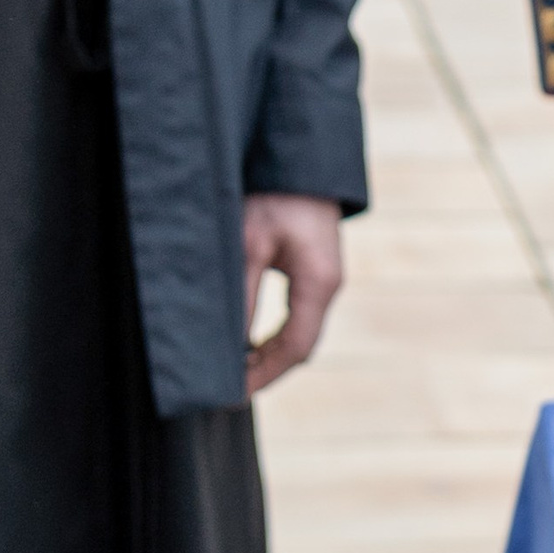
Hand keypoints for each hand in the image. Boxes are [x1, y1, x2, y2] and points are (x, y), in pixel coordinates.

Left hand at [243, 195, 344, 395]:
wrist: (301, 157)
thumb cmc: (274, 196)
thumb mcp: (249, 245)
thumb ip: (243, 297)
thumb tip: (231, 346)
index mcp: (319, 284)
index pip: (293, 349)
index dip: (262, 376)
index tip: (230, 394)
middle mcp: (328, 285)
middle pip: (300, 347)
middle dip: (264, 370)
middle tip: (224, 388)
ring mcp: (326, 278)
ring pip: (298, 332)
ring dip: (267, 353)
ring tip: (231, 368)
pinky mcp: (315, 270)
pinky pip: (297, 315)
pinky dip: (273, 334)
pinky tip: (247, 339)